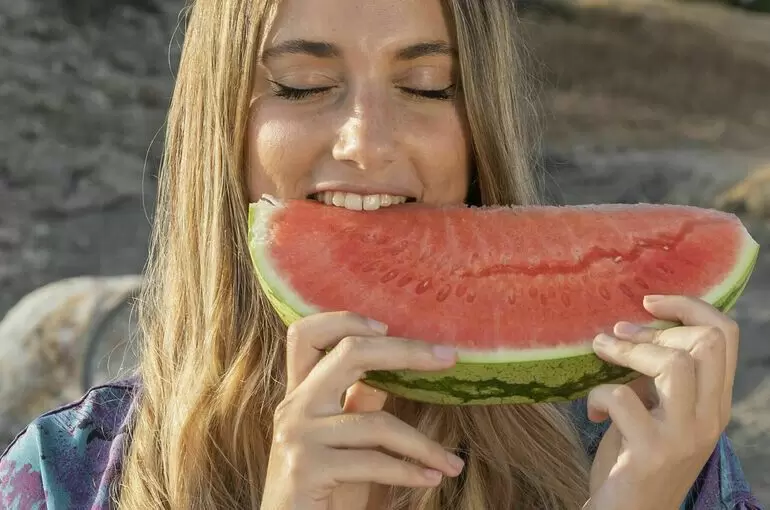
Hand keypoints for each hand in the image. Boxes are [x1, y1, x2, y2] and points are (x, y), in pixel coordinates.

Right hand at [260, 311, 465, 509]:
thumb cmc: (323, 489)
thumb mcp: (345, 440)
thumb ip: (360, 403)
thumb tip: (395, 371)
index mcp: (301, 393)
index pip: (306, 334)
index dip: (345, 319)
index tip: (388, 326)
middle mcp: (295, 407)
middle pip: (349, 352)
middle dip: (405, 351)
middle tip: (448, 358)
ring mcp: (298, 436)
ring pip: (376, 421)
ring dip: (425, 445)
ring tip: (452, 463)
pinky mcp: (306, 469)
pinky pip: (374, 461)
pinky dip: (411, 471)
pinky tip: (433, 478)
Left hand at [584, 295, 737, 509]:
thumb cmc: (633, 457)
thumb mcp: (655, 411)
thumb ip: (656, 377)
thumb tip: (630, 329)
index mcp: (714, 402)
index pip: (725, 335)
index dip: (689, 306)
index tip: (649, 301)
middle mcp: (710, 418)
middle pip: (707, 342)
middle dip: (656, 328)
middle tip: (617, 335)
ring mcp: (684, 436)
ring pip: (674, 364)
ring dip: (626, 351)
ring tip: (599, 354)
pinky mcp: (652, 451)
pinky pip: (624, 397)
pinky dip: (598, 394)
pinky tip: (593, 411)